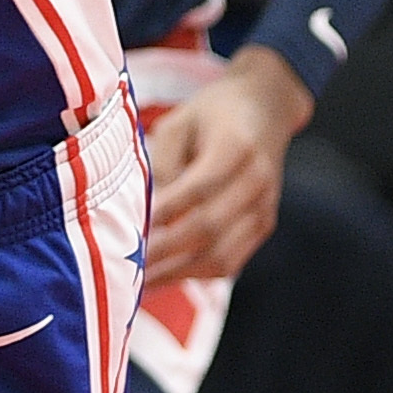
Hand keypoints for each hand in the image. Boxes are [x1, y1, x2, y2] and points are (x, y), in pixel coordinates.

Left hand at [142, 48, 307, 284]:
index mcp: (236, 147)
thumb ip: (162, 164)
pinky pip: (231, 261)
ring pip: (222, 255)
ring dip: (179, 273)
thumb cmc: (211, 115)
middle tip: (128, 266)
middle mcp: (257, 181)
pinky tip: (166, 276)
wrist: (265, 110)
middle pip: (209, 228)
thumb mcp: (178, 123)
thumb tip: (146, 215)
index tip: (129, 231)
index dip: (164, 213)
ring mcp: (264, 208)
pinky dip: (197, 273)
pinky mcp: (263, 225)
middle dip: (165, 252)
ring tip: (141, 283)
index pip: (198, 189)